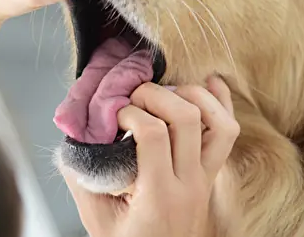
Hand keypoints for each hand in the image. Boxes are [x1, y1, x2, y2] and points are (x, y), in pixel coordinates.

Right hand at [62, 77, 239, 236]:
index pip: (155, 133)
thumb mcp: (97, 219)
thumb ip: (82, 179)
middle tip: (134, 98)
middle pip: (187, 118)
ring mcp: (205, 179)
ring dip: (193, 96)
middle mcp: (189, 184)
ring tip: (165, 93)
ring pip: (219, 123)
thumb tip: (75, 139)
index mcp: (158, 195)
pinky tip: (207, 84)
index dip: (131, 112)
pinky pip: (228, 133)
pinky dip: (220, 103)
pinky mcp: (211, 176)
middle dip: (157, 94)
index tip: (114, 115)